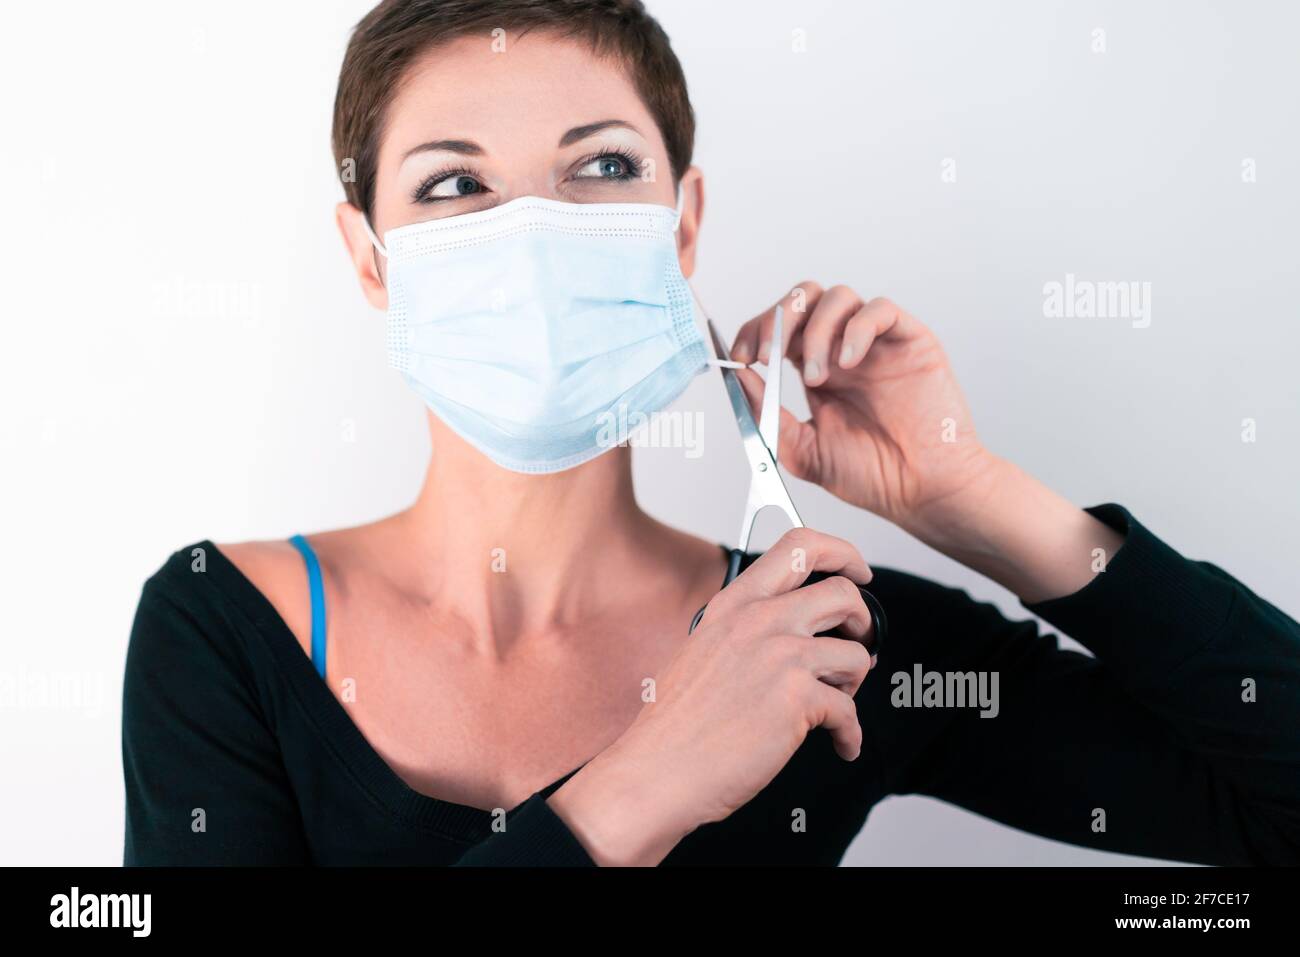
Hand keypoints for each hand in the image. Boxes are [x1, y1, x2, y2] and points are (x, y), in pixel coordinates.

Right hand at [548, 528, 876, 864]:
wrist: (657, 771)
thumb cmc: (676, 724)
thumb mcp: (703, 650)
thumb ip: (747, 631)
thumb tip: (797, 632)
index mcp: (734, 605)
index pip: (800, 545)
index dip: (842, 552)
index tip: (857, 570)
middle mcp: (758, 621)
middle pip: (843, 592)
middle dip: (862, 620)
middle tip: (858, 642)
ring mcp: (780, 656)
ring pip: (856, 654)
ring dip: (855, 683)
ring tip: (836, 703)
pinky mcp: (797, 698)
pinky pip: (850, 711)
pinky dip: (850, 734)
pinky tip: (839, 744)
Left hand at [731, 284, 1126, 604]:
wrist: (923, 490)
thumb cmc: (872, 476)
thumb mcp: (803, 452)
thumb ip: (769, 416)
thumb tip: (740, 378)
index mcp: (816, 370)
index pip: (778, 328)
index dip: (755, 331)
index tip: (740, 356)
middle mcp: (843, 349)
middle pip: (804, 298)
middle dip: (777, 319)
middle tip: (767, 355)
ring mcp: (876, 343)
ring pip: (838, 296)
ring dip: (815, 331)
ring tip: (817, 377)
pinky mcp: (909, 340)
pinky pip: (880, 309)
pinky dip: (856, 328)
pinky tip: (849, 363)